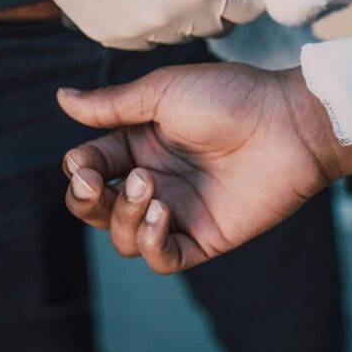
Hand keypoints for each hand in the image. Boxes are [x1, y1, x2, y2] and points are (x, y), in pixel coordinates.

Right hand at [57, 64, 337, 273]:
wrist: (289, 122)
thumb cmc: (231, 97)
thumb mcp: (163, 92)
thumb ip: (112, 105)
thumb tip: (62, 98)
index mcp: (142, 142)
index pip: (90, 168)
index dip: (78, 170)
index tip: (83, 163)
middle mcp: (157, 178)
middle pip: (97, 209)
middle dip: (86, 200)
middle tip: (97, 181)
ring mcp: (180, 210)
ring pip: (124, 237)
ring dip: (123, 216)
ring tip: (149, 186)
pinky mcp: (205, 236)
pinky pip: (162, 259)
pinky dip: (150, 244)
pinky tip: (160, 214)